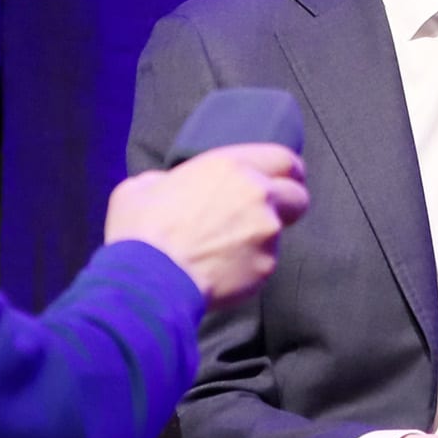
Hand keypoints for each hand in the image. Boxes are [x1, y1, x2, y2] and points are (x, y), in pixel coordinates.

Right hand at [104, 144, 308, 307]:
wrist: (149, 278)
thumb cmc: (141, 230)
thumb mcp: (140, 188)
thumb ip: (164, 181)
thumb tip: (165, 186)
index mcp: (231, 166)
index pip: (283, 159)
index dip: (288, 170)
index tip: (287, 178)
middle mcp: (258, 194)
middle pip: (298, 197)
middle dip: (287, 205)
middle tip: (266, 215)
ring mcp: (266, 233)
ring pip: (278, 234)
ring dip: (260, 239)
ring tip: (227, 250)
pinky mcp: (265, 267)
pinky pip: (262, 264)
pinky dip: (247, 267)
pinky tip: (220, 271)